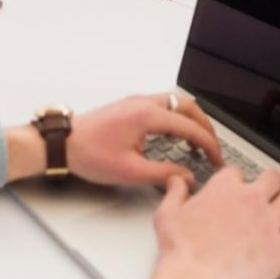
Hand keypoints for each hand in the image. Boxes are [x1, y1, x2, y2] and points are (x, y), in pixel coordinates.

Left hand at [69, 94, 222, 187]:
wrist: (63, 143)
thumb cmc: (89, 154)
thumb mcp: (130, 171)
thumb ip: (163, 174)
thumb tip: (186, 177)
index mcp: (147, 115)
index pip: (190, 127)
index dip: (208, 145)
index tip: (216, 159)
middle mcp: (144, 102)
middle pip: (188, 107)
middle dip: (205, 127)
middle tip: (213, 148)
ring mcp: (136, 101)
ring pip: (175, 103)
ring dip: (191, 121)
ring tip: (198, 143)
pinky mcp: (130, 106)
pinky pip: (163, 106)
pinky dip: (176, 118)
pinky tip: (175, 136)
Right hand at [145, 168, 279, 278]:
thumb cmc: (181, 253)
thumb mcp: (167, 215)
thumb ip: (175, 193)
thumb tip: (177, 180)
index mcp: (224, 190)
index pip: (237, 172)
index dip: (236, 182)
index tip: (234, 192)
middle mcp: (250, 202)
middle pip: (274, 178)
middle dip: (271, 185)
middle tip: (268, 196)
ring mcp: (268, 225)